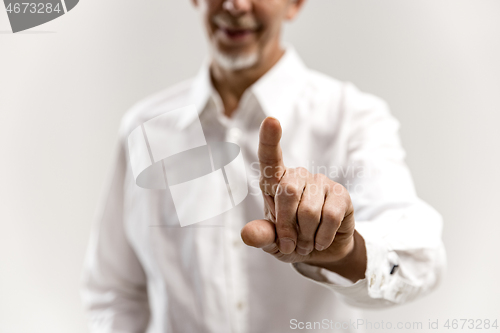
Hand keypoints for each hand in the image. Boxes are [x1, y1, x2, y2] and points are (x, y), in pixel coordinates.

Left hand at [241, 117, 366, 280]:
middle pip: (288, 192)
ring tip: (307, 241)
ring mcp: (320, 182)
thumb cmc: (292, 240)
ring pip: (309, 211)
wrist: (323, 250)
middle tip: (291, 243)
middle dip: (287, 226)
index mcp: (275, 182)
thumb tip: (247, 235)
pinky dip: (322, 237)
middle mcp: (297, 176)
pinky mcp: (340, 194)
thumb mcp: (272, 243)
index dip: (269, 139)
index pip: (269, 158)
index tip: (271, 121)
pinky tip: (321, 240)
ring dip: (306, 236)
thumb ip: (261, 236)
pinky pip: (330, 217)